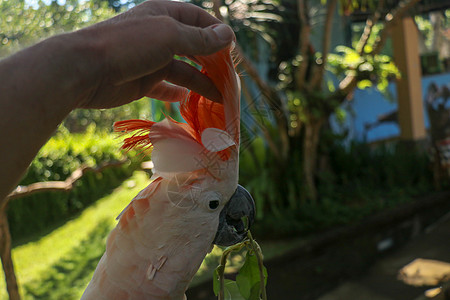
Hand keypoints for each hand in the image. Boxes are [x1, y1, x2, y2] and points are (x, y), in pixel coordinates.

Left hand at [75, 0, 233, 108]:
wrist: (86, 69)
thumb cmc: (128, 45)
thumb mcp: (169, 36)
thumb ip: (199, 38)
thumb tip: (228, 36)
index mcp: (163, 15)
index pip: (197, 19)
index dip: (216, 32)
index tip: (232, 50)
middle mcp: (158, 36)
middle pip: (192, 47)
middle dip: (211, 61)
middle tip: (229, 78)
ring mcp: (150, 60)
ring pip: (182, 70)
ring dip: (200, 82)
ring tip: (218, 97)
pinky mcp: (142, 81)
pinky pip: (164, 87)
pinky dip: (176, 94)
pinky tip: (186, 100)